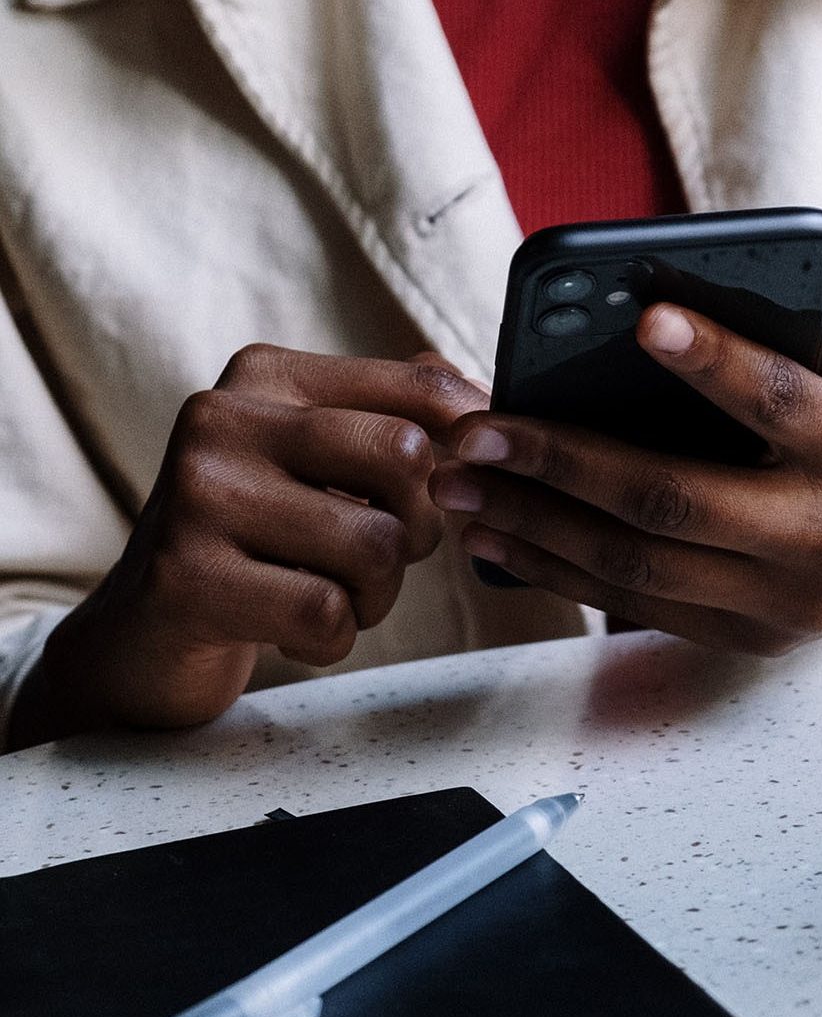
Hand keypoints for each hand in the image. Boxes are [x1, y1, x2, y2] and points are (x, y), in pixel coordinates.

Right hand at [22, 345, 487, 739]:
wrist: (144, 632)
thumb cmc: (258, 539)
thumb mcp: (318, 459)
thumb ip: (395, 413)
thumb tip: (482, 397)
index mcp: (267, 377)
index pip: (416, 384)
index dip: (470, 438)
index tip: (477, 475)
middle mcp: (224, 418)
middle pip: (406, 458)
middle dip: (418, 527)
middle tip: (381, 557)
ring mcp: (198, 495)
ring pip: (374, 544)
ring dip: (375, 595)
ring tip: (332, 597)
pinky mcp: (186, 578)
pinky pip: (326, 612)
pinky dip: (331, 639)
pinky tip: (290, 631)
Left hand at [429, 272, 821, 654]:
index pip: (780, 401)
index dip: (713, 361)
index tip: (642, 321)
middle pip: (676, 499)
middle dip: (563, 463)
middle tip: (477, 433)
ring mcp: (788, 602)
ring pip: (639, 565)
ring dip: (535, 526)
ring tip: (459, 487)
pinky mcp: (752, 638)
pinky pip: (636, 607)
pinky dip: (559, 571)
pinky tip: (499, 536)